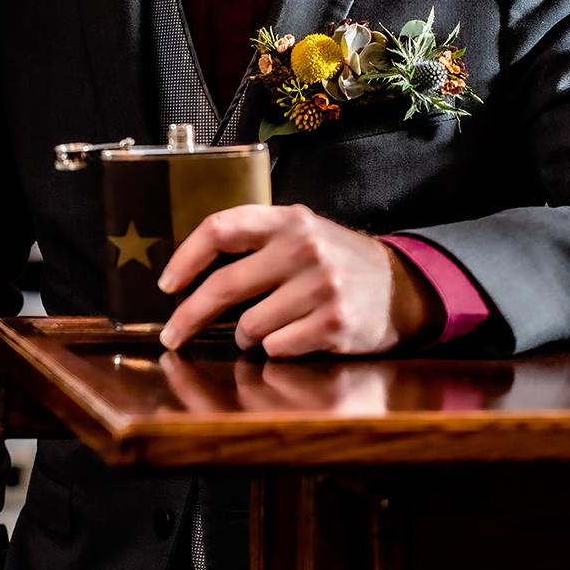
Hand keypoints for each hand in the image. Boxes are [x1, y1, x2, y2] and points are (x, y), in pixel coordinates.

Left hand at [157, 204, 443, 355]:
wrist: (402, 288)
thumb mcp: (303, 233)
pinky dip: (276, 349)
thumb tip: (190, 273)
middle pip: (225, 285)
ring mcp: (321, 286)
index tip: (167, 285)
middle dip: (190, 316)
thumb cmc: (338, 263)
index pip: (221, 228)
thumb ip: (257, 241)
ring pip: (250, 325)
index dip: (185, 257)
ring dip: (247, 335)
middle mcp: (304, 248)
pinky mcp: (334, 323)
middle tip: (173, 335)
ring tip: (264, 329)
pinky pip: (278, 347)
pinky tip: (294, 338)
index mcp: (289, 220)